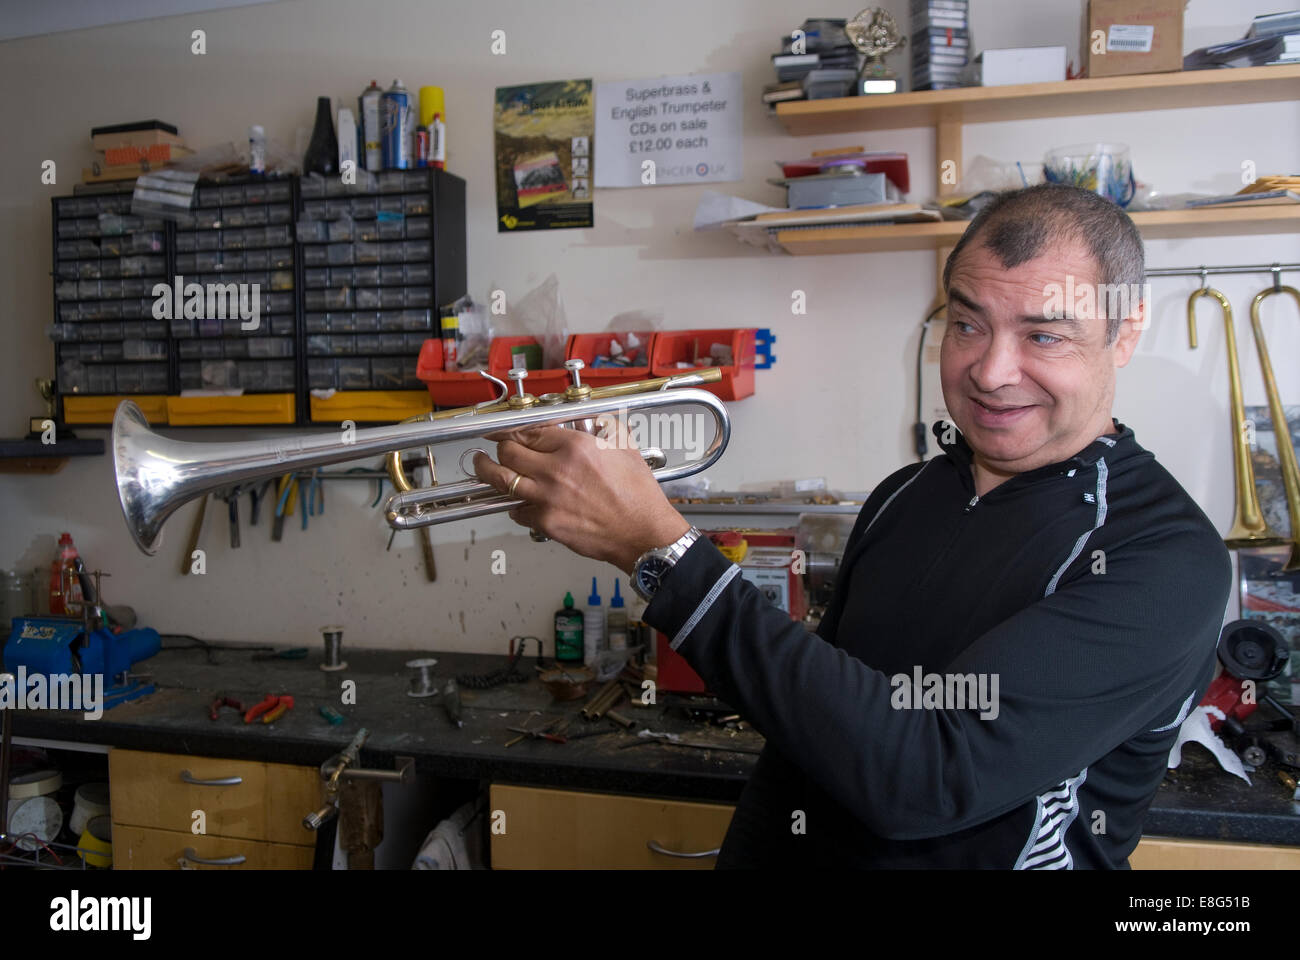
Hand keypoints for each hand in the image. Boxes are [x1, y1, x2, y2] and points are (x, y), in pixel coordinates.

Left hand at [472, 422, 689, 573]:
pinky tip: (520, 502)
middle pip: (508, 451)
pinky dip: (515, 506)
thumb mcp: (625, 448)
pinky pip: (517, 511)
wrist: (643, 534)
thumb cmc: (638, 496)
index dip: (514, 430)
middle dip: (499, 448)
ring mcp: (547, 498)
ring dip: (488, 471)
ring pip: (501, 480)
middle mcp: (556, 470)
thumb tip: (591, 419)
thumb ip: (603, 428)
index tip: (507, 431)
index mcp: (575, 447)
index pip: (529, 430)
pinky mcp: (546, 523)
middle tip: (494, 448)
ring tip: (482, 466)